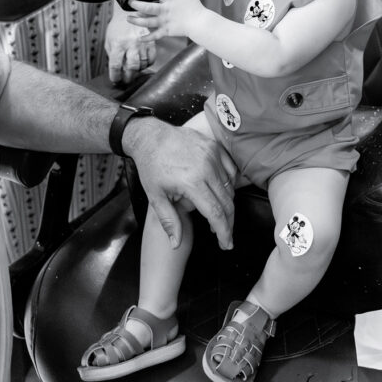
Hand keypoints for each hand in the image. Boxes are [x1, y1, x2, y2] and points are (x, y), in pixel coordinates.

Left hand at [105, 5, 155, 83]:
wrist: (129, 12)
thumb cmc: (118, 27)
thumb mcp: (109, 40)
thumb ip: (112, 55)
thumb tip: (116, 70)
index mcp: (118, 44)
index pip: (116, 65)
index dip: (115, 76)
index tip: (115, 80)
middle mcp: (131, 44)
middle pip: (131, 67)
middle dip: (128, 77)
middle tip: (126, 80)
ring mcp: (142, 43)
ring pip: (142, 64)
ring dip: (137, 71)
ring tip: (133, 70)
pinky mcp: (151, 42)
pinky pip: (152, 59)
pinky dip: (147, 64)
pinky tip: (142, 63)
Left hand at [123, 117, 236, 249]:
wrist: (151, 137)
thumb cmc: (151, 166)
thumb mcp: (155, 196)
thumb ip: (169, 221)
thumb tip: (176, 244)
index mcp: (191, 182)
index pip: (215, 213)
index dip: (224, 231)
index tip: (226, 244)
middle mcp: (206, 168)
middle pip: (227, 202)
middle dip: (229, 222)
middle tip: (226, 236)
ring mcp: (212, 155)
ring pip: (229, 187)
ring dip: (228, 205)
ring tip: (220, 217)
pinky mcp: (214, 147)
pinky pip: (230, 170)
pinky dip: (229, 184)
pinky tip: (221, 194)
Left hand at [127, 0, 202, 39]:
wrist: (200, 23)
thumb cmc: (195, 7)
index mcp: (170, 0)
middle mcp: (165, 10)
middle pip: (148, 7)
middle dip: (137, 5)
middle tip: (129, 2)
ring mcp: (164, 22)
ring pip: (148, 22)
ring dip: (137, 20)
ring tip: (128, 19)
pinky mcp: (166, 31)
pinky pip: (155, 36)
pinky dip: (147, 38)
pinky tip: (139, 38)